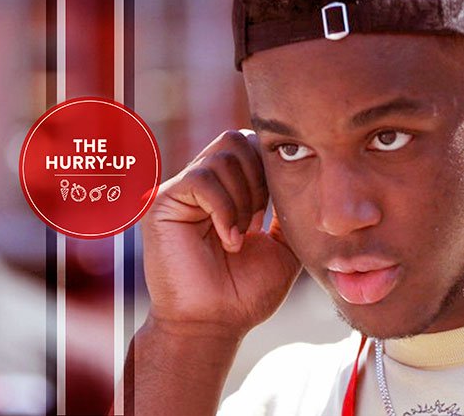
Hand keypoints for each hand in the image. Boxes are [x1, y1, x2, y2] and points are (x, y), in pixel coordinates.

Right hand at [141, 130, 300, 335]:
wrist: (216, 324)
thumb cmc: (246, 292)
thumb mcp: (283, 245)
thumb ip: (289, 209)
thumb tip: (300, 175)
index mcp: (227, 191)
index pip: (252, 147)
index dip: (271, 171)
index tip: (272, 216)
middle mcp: (202, 186)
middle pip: (238, 139)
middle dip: (260, 177)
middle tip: (260, 220)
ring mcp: (181, 192)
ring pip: (224, 155)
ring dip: (244, 197)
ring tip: (242, 234)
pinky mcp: (163, 202)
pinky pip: (202, 178)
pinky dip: (225, 209)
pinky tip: (229, 240)